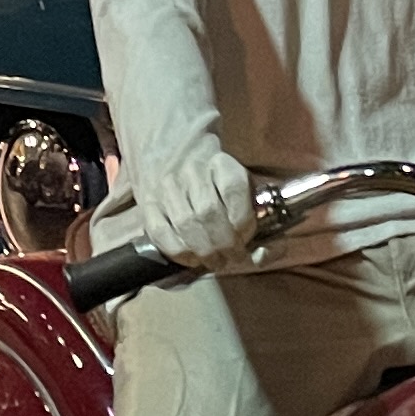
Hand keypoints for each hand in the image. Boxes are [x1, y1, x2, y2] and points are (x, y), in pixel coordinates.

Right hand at [134, 147, 260, 269]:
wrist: (172, 153)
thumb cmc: (215, 177)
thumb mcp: (239, 180)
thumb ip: (254, 210)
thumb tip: (266, 253)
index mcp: (221, 162)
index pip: (234, 190)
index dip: (244, 221)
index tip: (248, 239)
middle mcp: (191, 170)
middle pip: (209, 213)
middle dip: (225, 244)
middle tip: (233, 258)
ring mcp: (167, 186)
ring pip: (186, 225)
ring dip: (205, 252)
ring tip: (216, 262)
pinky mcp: (148, 202)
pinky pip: (161, 233)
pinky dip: (179, 252)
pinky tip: (192, 258)